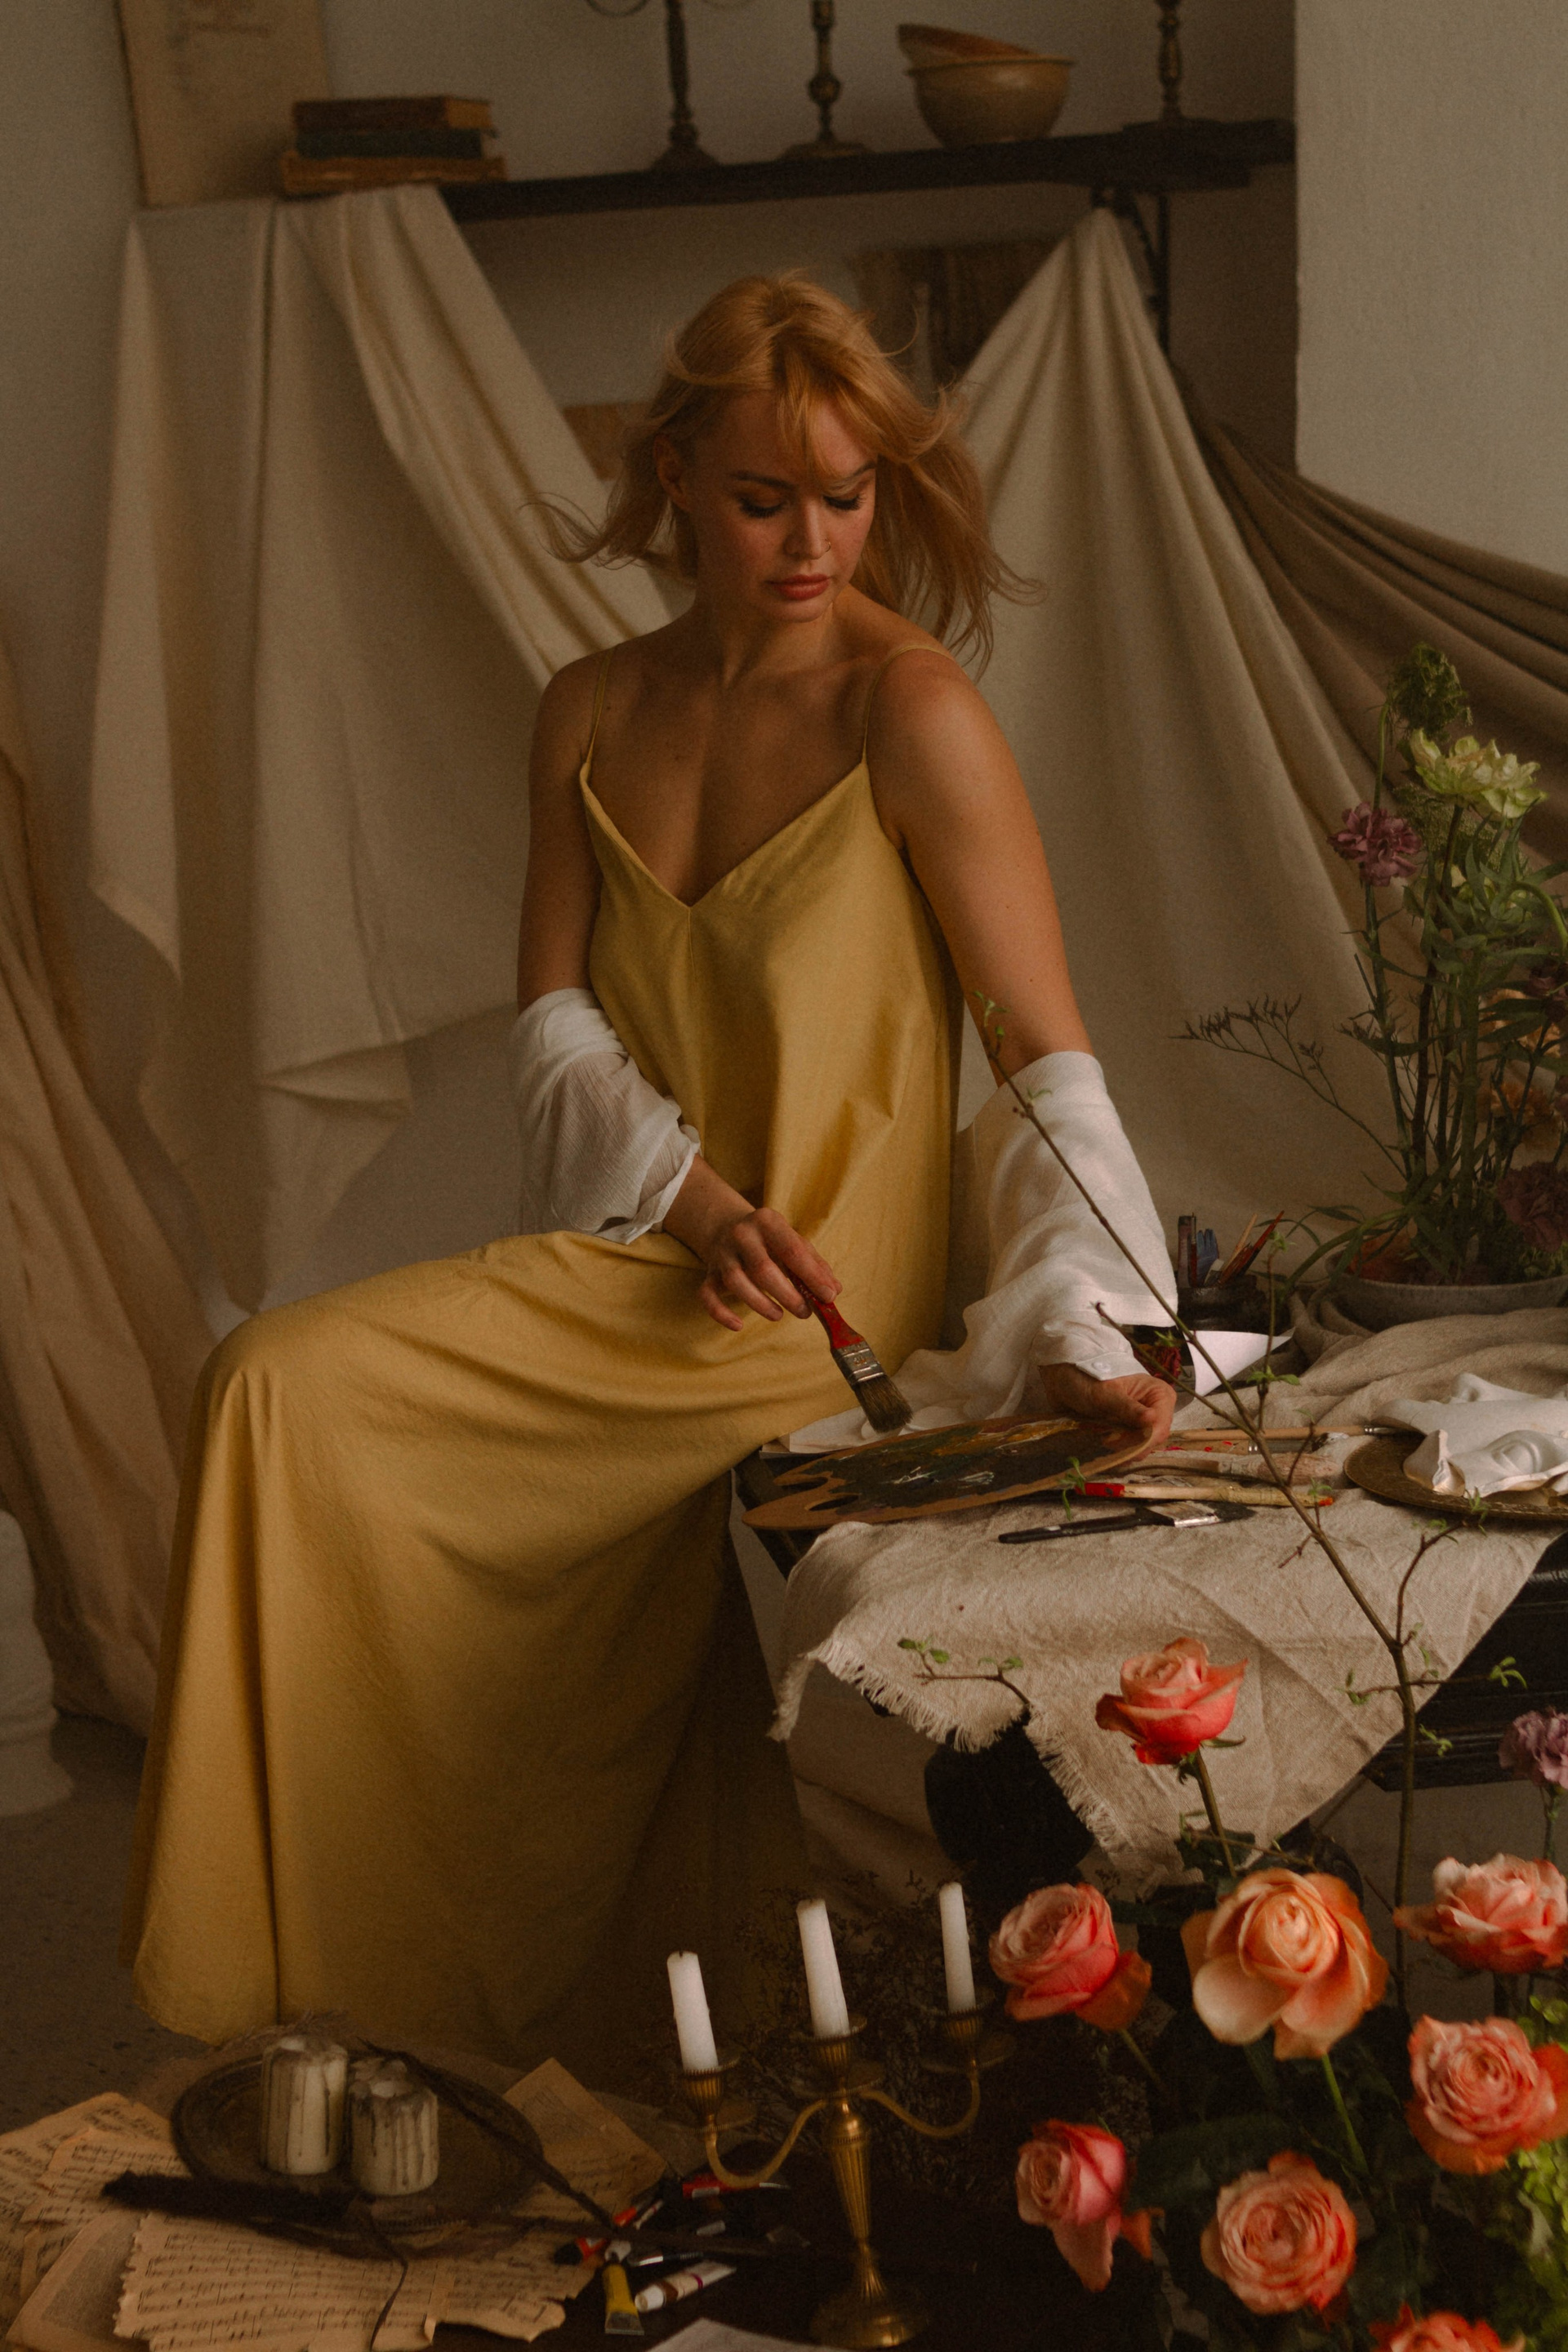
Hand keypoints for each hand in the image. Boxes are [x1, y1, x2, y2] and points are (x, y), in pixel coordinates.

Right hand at [662, 1159, 839, 1332]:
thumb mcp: (793, 1241)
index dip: (812, 1276)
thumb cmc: (769, 1240)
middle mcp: (741, 1234)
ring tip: (779, 1315)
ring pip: (736, 1282)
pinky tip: (738, 1326)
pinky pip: (707, 1295)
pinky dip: (721, 1314)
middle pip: (763, 1268)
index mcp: (767, 1222)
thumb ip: (815, 1265)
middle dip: (788, 1295)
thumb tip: (833, 1291)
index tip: (828, 1296)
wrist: (724, 1225)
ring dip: (761, 1304)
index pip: (792, 1250)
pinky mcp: (709, 1273)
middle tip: (805, 1312)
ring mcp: (722, 1254)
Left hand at [1039, 1364, 1175, 1451]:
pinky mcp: (1134, 1430)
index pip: (1160, 1426)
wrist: (1068, 1383)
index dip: (1142, 1439)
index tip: (1115, 1442)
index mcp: (1159, 1393)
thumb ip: (1127, 1408)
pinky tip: (1106, 1442)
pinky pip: (1133, 1447)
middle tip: (1106, 1440)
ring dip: (1123, 1448)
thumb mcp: (1106, 1394)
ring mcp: (1146, 1421)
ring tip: (1103, 1438)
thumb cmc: (1087, 1381)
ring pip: (1143, 1446)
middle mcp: (1158, 1409)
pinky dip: (1120, 1449)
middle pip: (1153, 1439)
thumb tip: (1152, 1418)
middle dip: (1131, 1445)